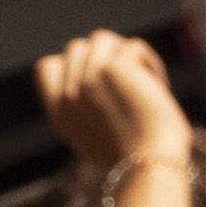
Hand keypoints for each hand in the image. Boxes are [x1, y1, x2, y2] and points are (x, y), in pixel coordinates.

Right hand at [35, 26, 196, 190]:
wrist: (150, 166)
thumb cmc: (136, 159)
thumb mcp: (99, 136)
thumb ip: (87, 105)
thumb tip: (99, 69)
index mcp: (59, 114)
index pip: (47, 67)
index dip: (72, 66)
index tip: (99, 84)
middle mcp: (68, 95)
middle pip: (78, 48)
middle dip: (105, 59)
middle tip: (130, 84)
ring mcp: (87, 78)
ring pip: (102, 39)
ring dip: (125, 55)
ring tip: (144, 79)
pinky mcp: (113, 67)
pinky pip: (133, 47)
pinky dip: (149, 64)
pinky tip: (159, 87)